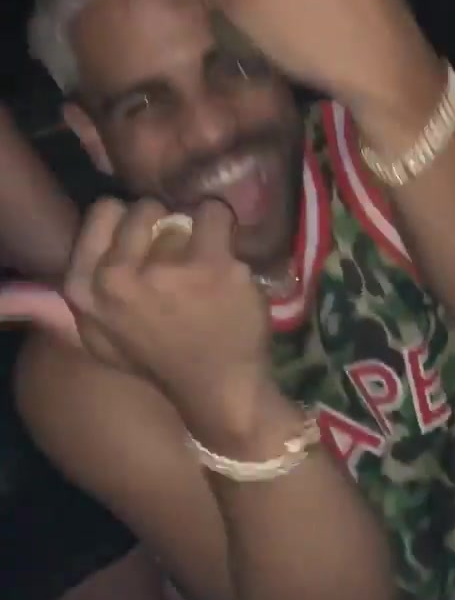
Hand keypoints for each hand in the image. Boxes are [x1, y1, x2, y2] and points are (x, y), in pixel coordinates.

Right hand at [56, 196, 270, 433]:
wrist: (217, 390)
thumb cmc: (158, 361)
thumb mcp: (99, 335)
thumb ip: (86, 292)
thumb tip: (88, 243)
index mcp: (84, 290)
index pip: (102, 213)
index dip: (129, 222)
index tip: (147, 245)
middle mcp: (116, 279)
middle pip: (142, 209)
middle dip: (163, 224)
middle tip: (178, 256)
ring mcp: (165, 271)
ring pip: (181, 213)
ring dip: (195, 231)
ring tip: (202, 264)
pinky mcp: (211, 267)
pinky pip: (216, 215)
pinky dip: (224, 230)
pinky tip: (225, 261)